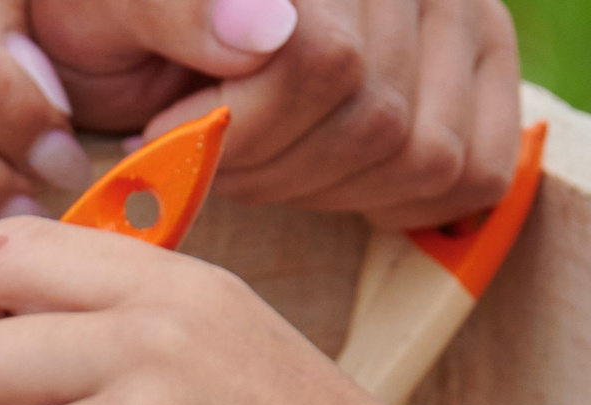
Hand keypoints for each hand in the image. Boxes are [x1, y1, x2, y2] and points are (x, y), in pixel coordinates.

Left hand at [39, 0, 521, 228]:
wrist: (136, 22)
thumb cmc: (113, 15)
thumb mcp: (106, 5)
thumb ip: (174, 6)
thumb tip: (264, 34)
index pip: (323, 62)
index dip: (239, 127)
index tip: (164, 130)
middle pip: (374, 121)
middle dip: (272, 168)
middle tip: (207, 153)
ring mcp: (461, 10)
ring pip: (422, 154)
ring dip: (324, 187)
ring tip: (258, 155)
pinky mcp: (484, 59)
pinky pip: (474, 167)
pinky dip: (398, 199)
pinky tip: (327, 176)